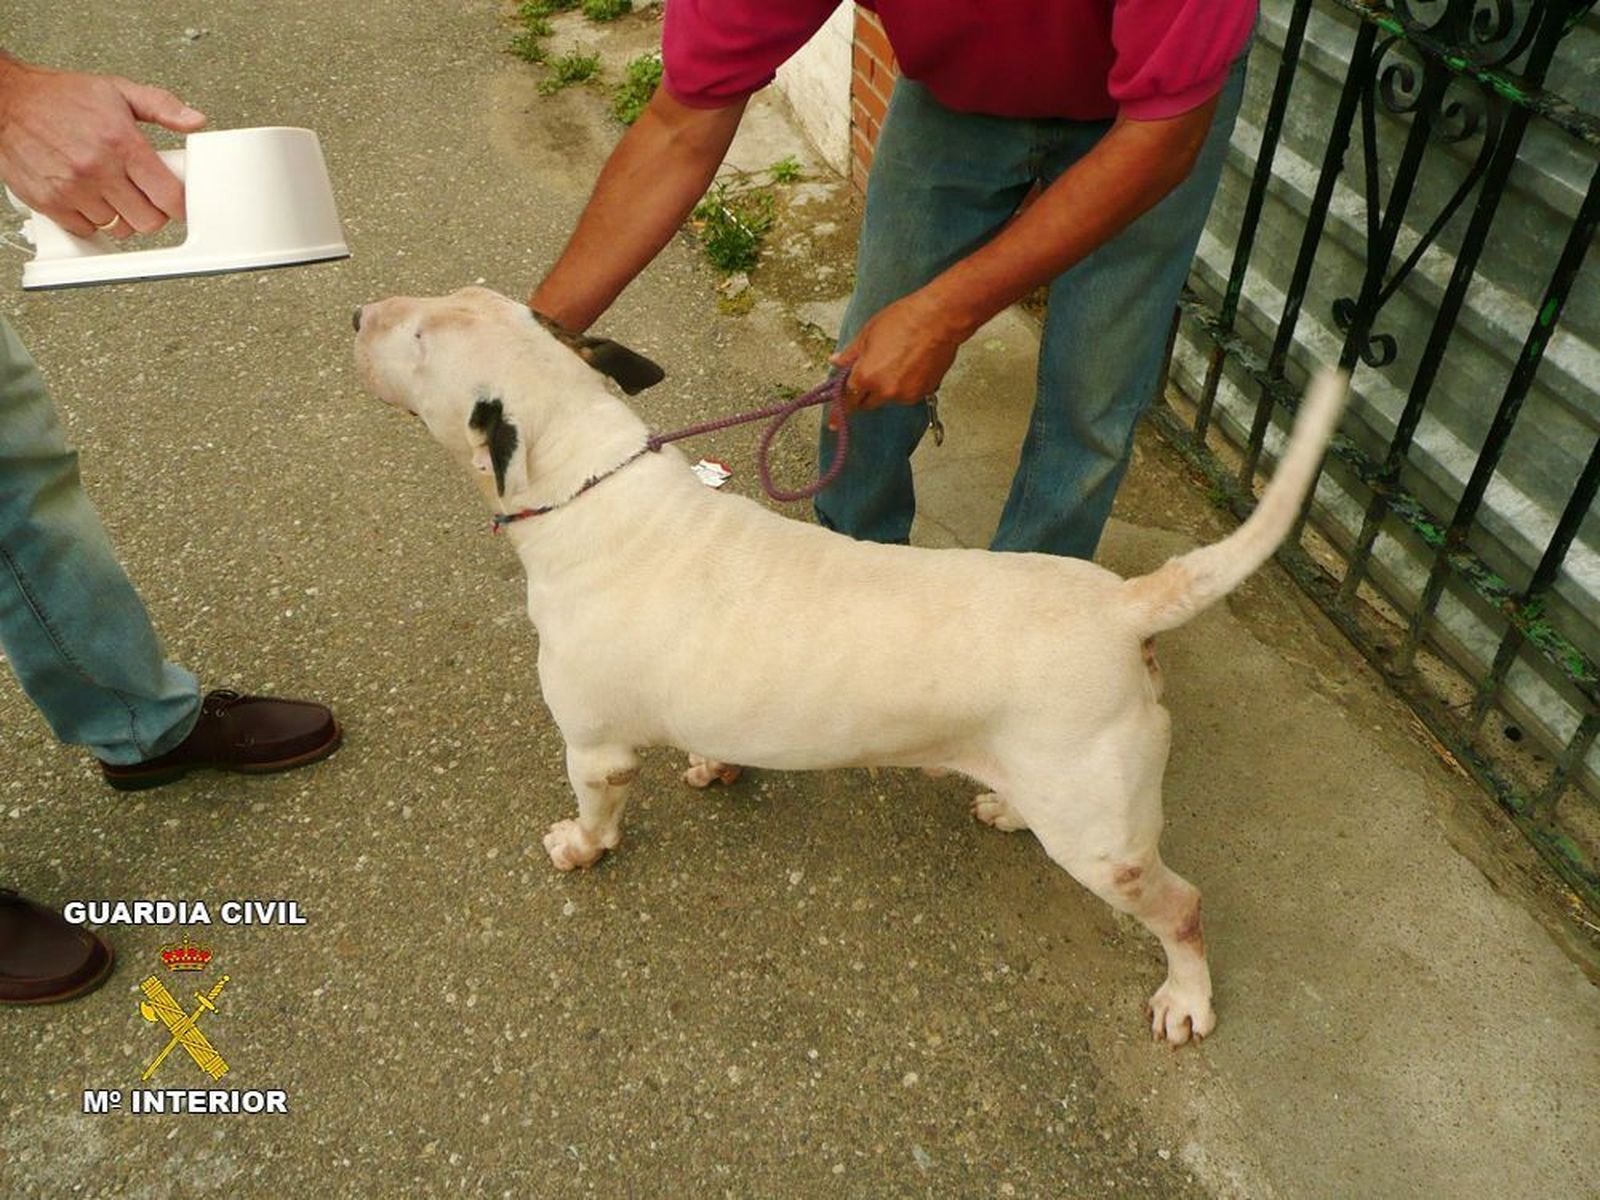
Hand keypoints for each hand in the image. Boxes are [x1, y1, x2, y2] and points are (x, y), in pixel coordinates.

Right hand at [0, 57, 204, 238]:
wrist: (4, 100)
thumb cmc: (58, 96)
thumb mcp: (117, 91)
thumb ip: (161, 106)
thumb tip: (194, 121)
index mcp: (121, 143)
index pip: (169, 197)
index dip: (179, 204)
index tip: (176, 201)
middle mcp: (98, 169)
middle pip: (148, 222)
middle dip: (152, 212)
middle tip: (144, 196)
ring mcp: (72, 189)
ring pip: (120, 229)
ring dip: (121, 216)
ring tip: (112, 192)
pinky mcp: (50, 203)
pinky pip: (87, 231)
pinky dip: (91, 220)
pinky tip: (89, 198)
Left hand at [828, 290, 967, 416]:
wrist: (939, 319)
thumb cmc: (905, 320)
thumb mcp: (868, 332)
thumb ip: (851, 354)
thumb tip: (837, 361)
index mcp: (865, 376)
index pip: (847, 399)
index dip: (839, 408)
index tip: (832, 422)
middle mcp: (884, 390)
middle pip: (867, 402)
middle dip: (866, 392)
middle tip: (874, 371)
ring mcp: (905, 394)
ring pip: (889, 398)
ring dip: (888, 387)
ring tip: (899, 359)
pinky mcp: (923, 393)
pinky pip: (908, 394)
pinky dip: (906, 384)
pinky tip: (913, 364)